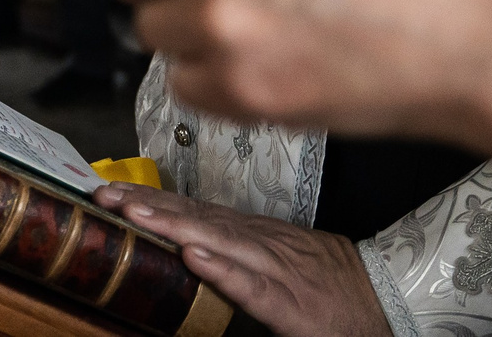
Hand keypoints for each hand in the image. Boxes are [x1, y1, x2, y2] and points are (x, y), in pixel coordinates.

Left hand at [91, 185, 388, 336]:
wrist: (386, 300)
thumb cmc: (331, 283)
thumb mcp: (279, 255)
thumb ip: (238, 246)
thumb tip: (192, 241)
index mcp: (254, 232)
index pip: (193, 209)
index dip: (151, 198)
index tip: (111, 190)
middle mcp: (259, 242)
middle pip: (195, 218)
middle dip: (148, 205)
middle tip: (105, 195)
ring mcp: (273, 268)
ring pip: (217, 242)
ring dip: (173, 227)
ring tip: (135, 216)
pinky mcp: (287, 301)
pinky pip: (250, 285)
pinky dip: (221, 270)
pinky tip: (194, 260)